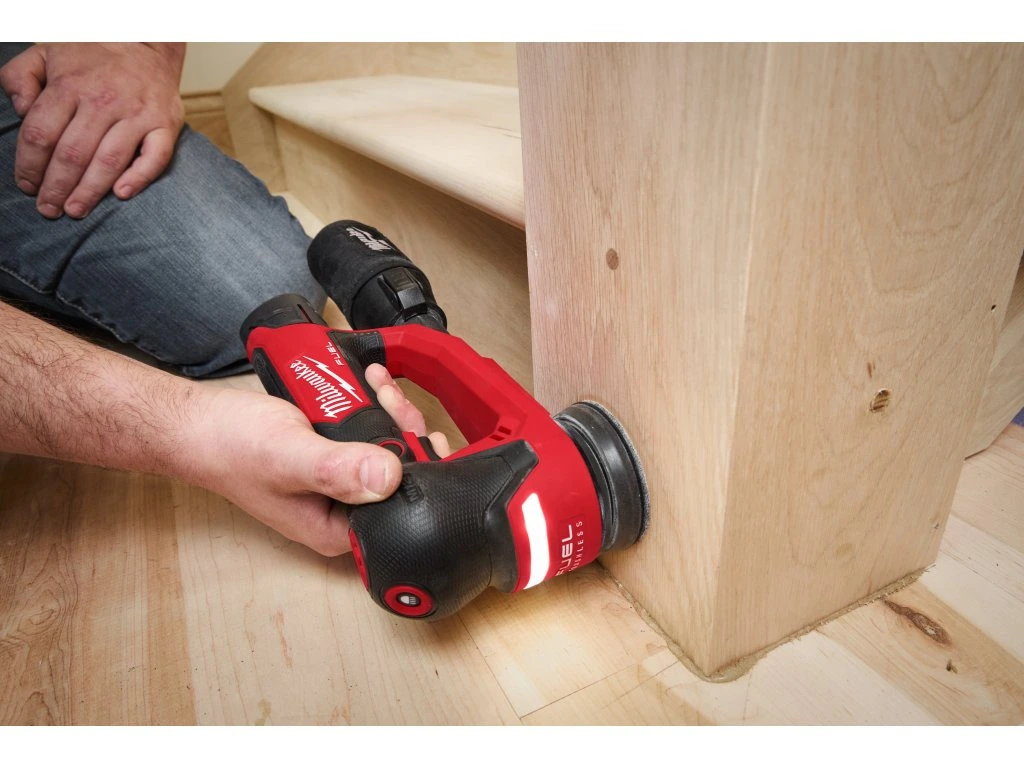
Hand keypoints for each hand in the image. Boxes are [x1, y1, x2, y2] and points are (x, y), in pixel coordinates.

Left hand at [0, 43, 185, 219]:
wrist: (145, 41)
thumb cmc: (92, 55)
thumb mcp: (45, 53)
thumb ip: (20, 78)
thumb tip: (20, 109)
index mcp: (69, 85)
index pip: (41, 133)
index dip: (29, 164)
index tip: (27, 185)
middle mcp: (103, 101)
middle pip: (73, 153)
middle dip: (56, 186)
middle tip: (49, 209)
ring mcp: (137, 114)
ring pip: (109, 160)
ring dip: (90, 190)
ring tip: (75, 210)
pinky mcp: (165, 124)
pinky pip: (155, 157)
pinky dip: (139, 177)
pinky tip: (121, 194)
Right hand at [192, 364, 450, 556]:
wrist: (200, 424)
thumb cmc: (233, 447)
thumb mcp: (289, 457)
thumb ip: (337, 470)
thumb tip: (387, 478)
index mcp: (337, 530)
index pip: (400, 508)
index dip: (421, 472)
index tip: (423, 435)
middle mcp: (343, 511)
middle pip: (401, 477)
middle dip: (406, 432)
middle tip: (390, 398)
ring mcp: (339, 483)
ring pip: (389, 451)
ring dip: (393, 414)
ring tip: (379, 384)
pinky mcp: (335, 456)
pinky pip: (369, 435)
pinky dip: (375, 408)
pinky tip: (371, 384)